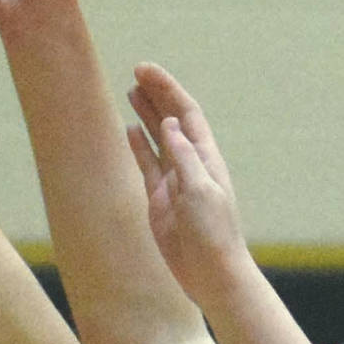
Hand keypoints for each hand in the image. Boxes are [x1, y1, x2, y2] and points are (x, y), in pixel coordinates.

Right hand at [126, 63, 252, 301]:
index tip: (145, 70)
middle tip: (136, 70)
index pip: (185, 113)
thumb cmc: (213, 233)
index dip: (167, 89)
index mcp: (206, 157)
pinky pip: (148, 164)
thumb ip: (184, 156)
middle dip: (156, 94)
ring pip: (158, 138)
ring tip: (131, 90)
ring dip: (146, 114)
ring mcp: (175, 180)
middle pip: (172, 119)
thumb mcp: (201, 191)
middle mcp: (191, 163)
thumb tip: (169, 125)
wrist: (212, 273)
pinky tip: (130, 129)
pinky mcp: (161, 199)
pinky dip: (139, 145)